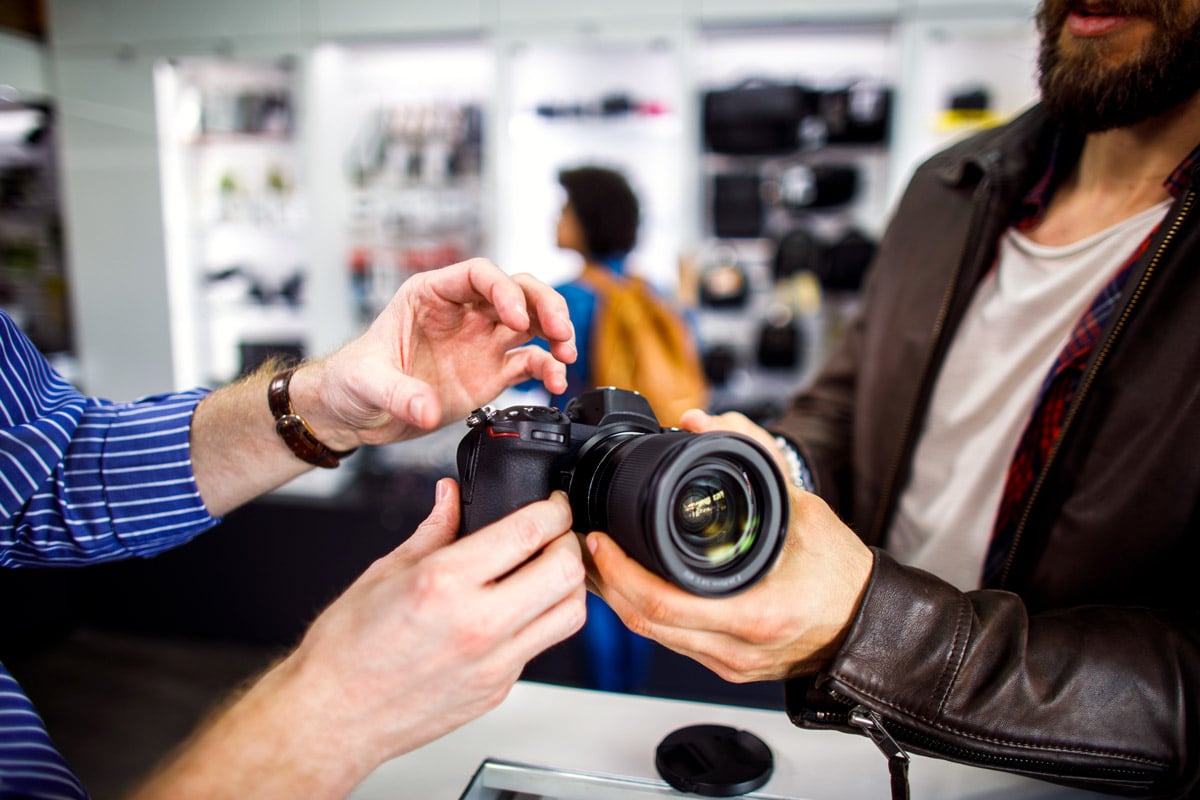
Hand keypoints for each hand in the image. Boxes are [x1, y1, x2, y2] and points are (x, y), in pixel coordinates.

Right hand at [131, 481, 585, 799]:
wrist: (333, 716)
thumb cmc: (347, 650)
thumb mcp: (384, 572)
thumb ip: (433, 530)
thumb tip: (451, 495)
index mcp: (444, 583)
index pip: (528, 532)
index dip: (554, 509)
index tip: (553, 504)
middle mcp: (476, 624)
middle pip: (565, 571)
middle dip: (570, 541)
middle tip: (559, 532)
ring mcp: (493, 662)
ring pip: (570, 613)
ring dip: (570, 583)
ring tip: (550, 568)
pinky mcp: (499, 689)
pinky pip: (541, 645)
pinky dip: (541, 619)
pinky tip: (520, 607)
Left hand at [296, 258, 576, 448]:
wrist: (353, 412)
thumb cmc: (351, 380)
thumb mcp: (365, 382)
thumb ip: (397, 394)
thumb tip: (426, 409)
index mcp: (430, 295)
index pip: (478, 274)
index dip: (503, 289)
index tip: (515, 316)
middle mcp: (462, 313)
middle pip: (516, 290)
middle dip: (543, 304)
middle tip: (559, 329)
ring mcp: (480, 342)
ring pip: (531, 321)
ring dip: (555, 332)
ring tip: (566, 352)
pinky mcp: (489, 372)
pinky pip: (528, 362)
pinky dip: (547, 369)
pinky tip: (555, 382)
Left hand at [586, 411, 873, 683]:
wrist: (870, 624)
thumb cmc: (844, 574)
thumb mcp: (803, 507)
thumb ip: (755, 456)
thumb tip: (703, 420)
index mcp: (756, 614)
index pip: (663, 604)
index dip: (621, 572)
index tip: (601, 539)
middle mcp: (736, 648)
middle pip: (645, 624)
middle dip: (605, 583)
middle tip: (585, 544)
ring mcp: (729, 663)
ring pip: (653, 636)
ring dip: (618, 599)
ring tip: (597, 559)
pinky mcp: (726, 666)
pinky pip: (671, 641)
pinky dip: (644, 611)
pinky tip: (629, 585)